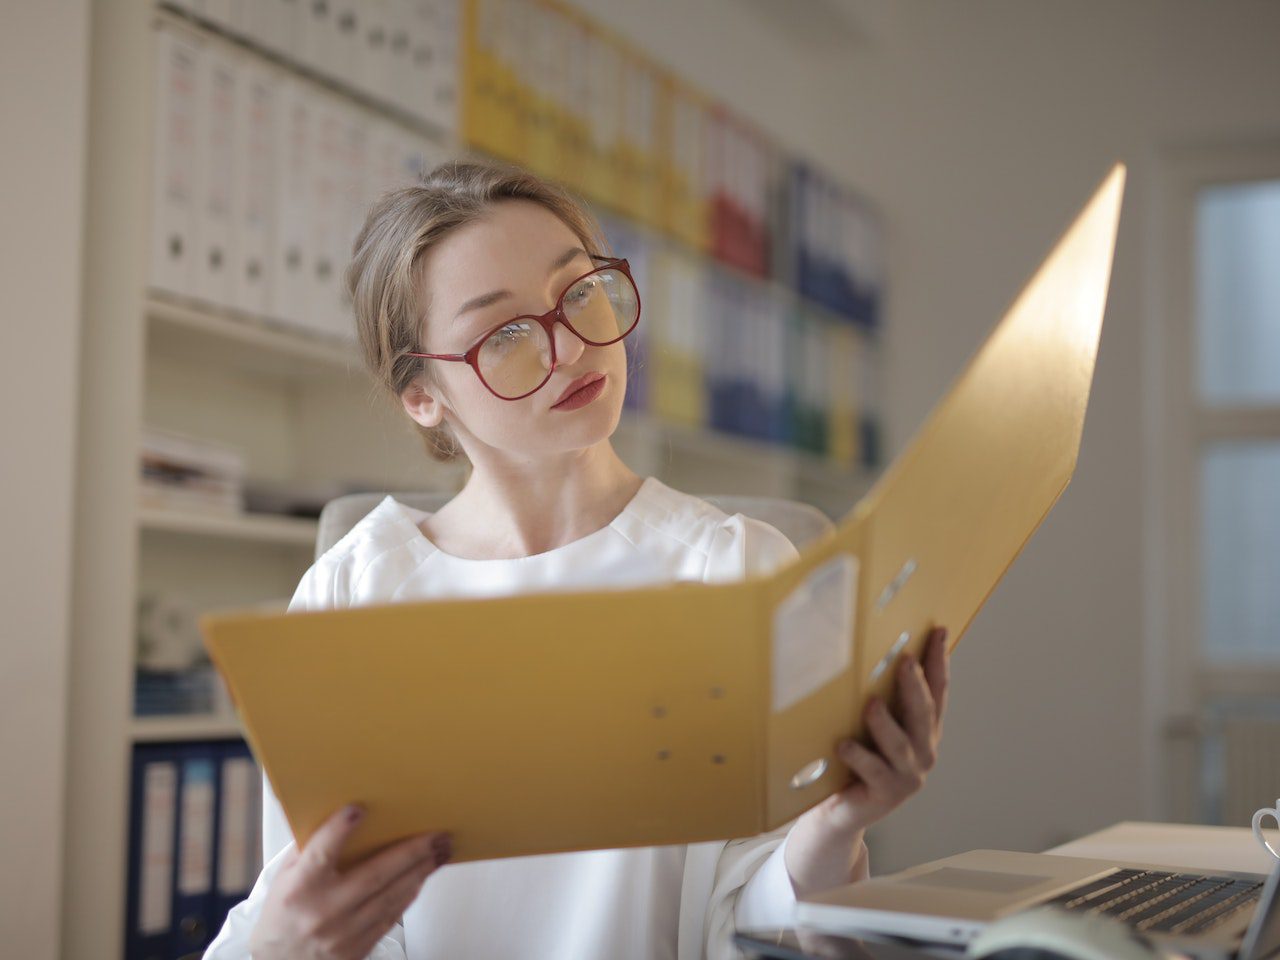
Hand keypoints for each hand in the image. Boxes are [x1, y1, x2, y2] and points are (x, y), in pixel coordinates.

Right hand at [249, 804, 451, 959]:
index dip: (338, 830)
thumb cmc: (284, 916)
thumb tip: (341, 817)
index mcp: (299, 889)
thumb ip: (309, 851)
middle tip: (436, 835)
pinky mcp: (357, 949)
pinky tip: (421, 878)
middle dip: (412, 852)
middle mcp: (323, 912)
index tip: (357, 808)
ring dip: (420, 872)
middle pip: (375, 875)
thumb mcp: (284, 879)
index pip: (320, 854)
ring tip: (440, 852)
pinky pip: (391, 917)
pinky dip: (409, 894)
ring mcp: (343, 934)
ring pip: (390, 897)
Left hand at [785, 626, 950, 894]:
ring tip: (871, 704)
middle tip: (905, 661)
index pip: (937, 691)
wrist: (842, 810)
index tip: (938, 631)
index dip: (938, 662)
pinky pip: (872, 772)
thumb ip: (881, 696)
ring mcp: (907, 777)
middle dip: (915, 687)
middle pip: (923, 715)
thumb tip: (869, 650)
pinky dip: (859, 757)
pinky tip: (843, 744)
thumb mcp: (873, 725)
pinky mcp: (885, 795)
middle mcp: (922, 752)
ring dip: (885, 723)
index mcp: (924, 731)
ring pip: (900, 745)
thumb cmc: (857, 759)